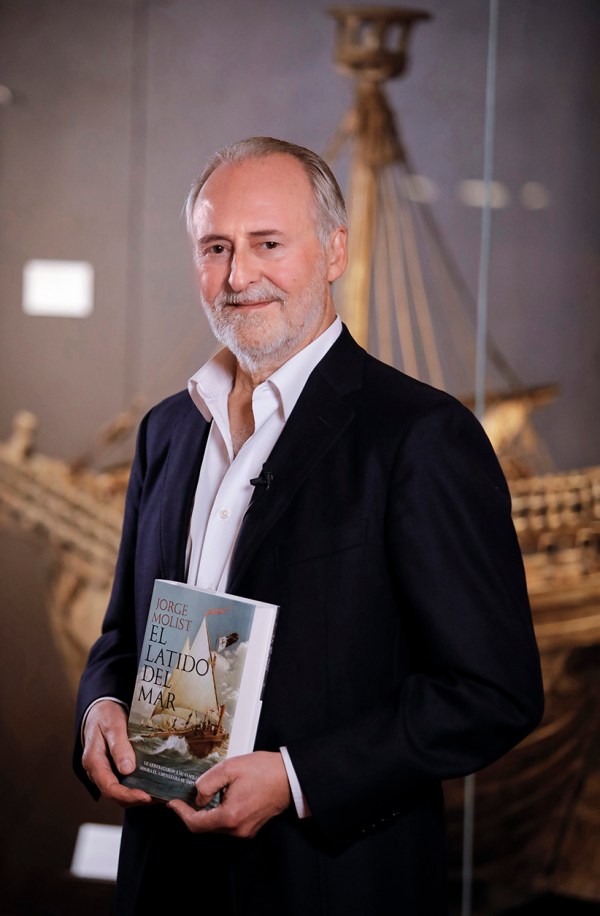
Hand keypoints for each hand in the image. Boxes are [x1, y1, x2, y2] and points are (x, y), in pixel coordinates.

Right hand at [81, 699, 151, 806]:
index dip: (127, 796)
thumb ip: (119, 746)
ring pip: (122, 791)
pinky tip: (155, 785)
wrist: (101, 710)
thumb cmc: (105, 716)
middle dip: (137, 799)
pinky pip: (126, 783)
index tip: (146, 796)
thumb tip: (127, 769)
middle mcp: (99, 772)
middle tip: (159, 797)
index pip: (109, 788)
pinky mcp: (115, 770)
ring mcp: (107, 772)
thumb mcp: (112, 726)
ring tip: (161, 794)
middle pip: (116, 795)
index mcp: (94, 762)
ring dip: (140, 796)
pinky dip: (140, 787)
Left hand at [167, 751, 291, 837]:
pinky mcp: (251, 827)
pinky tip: (222, 797)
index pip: (196, 824)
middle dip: (193, 812)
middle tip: (186, 795)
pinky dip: (220, 813)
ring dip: (208, 811)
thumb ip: (208, 783)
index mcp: (230, 817)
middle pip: (205, 827)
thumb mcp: (230, 768)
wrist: (290, 777)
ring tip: (207, 792)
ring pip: (217, 825)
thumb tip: (198, 796)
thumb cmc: (265, 771)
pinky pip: (228, 823)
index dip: (181, 814)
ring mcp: (245, 831)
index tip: (173, 803)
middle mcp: (237, 829)